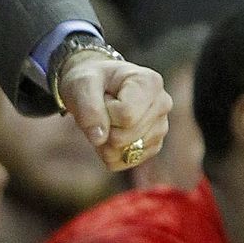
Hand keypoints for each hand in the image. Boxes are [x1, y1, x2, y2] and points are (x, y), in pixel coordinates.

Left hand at [57, 52, 172, 171]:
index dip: (105, 111)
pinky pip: (124, 162)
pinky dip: (109, 151)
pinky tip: (110, 131)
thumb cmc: (90, 80)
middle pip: (125, 136)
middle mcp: (162, 105)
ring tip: (107, 117)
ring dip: (105, 140)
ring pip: (125, 152)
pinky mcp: (152, 147)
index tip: (103, 96)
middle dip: (104, 126)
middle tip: (102, 107)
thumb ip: (88, 107)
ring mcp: (160, 128)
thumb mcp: (81, 84)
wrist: (94, 86)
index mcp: (150, 82)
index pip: (126, 115)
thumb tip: (99, 139)